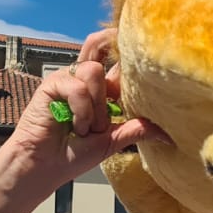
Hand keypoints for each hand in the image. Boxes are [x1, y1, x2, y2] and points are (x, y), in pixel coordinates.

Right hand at [0, 30, 168, 212]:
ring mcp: (68, 79)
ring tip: (86, 128)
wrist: (44, 167)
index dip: (125, 49)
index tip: (143, 58)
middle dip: (112, 74)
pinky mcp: (52, 84)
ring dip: (96, 107)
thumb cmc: (72, 154)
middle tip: (112, 101)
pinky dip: (81, 112)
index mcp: (102, 88)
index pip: (115, 56)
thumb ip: (136, 130)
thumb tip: (168, 135)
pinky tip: (74, 127)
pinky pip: (78, 88)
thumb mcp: (112, 141)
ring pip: (94, 72)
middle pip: (101, 45)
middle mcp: (84, 78)